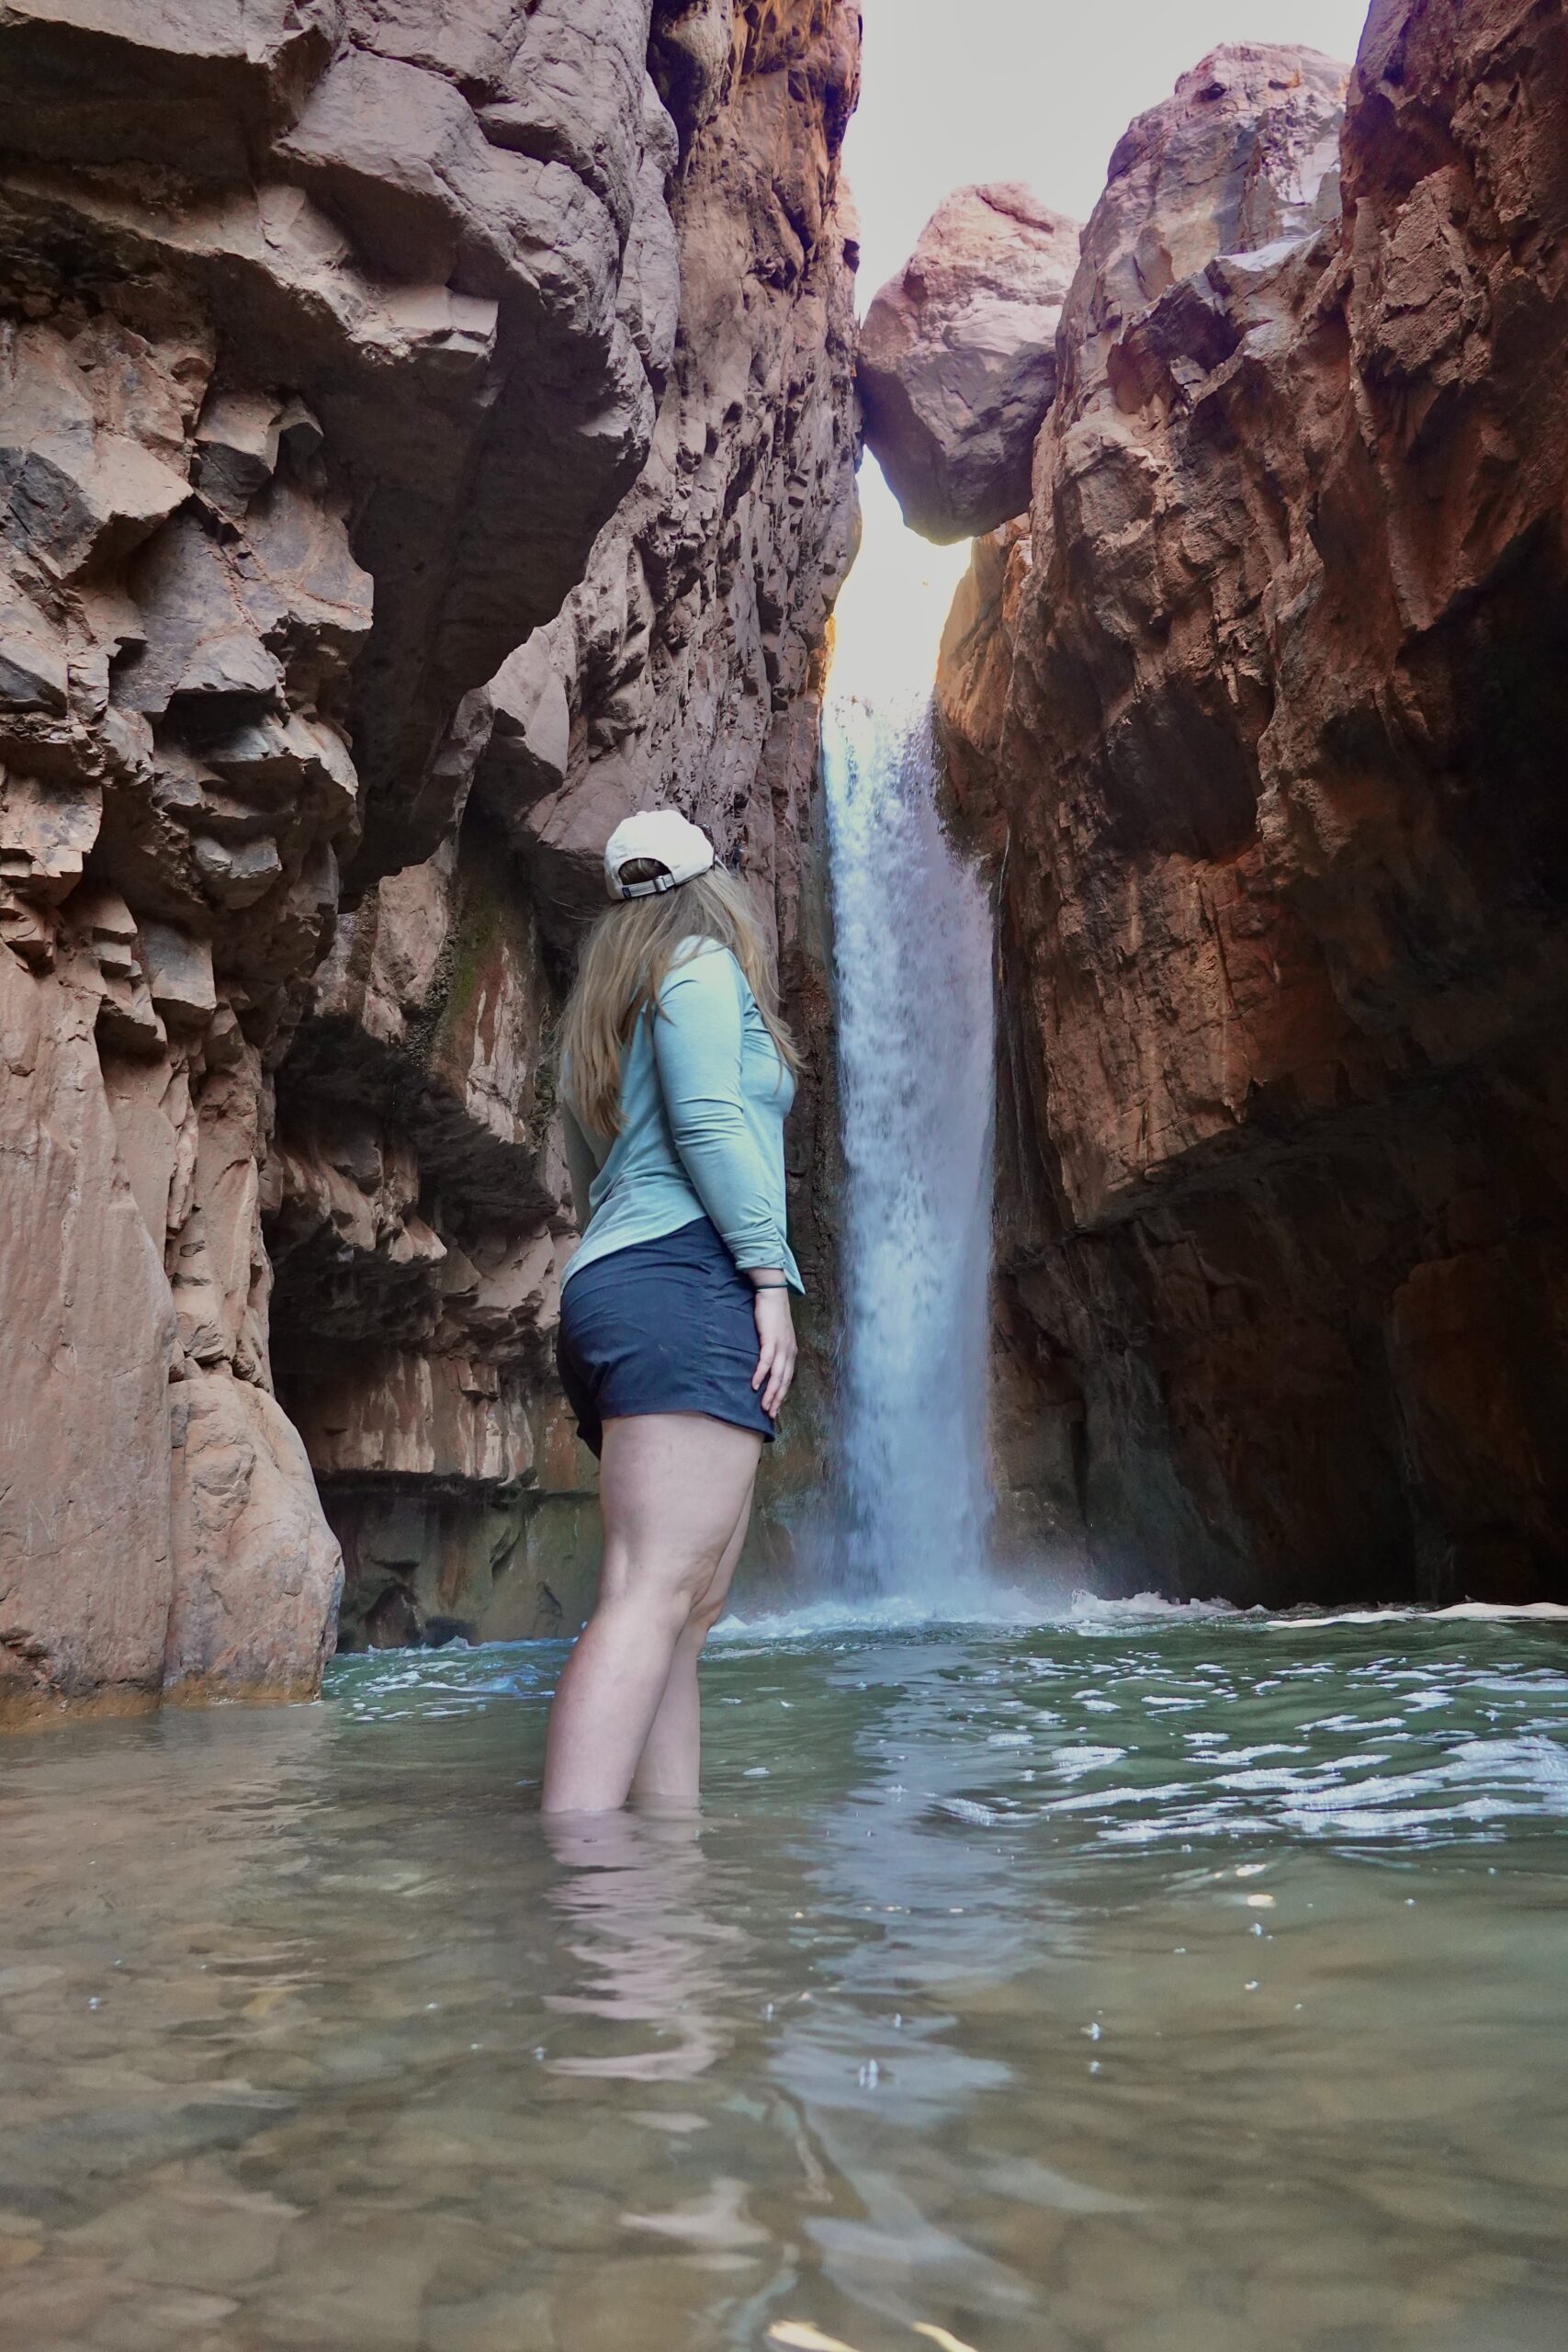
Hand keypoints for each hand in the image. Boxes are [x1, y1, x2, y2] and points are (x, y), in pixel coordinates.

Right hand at [750, 1286, 796, 1418]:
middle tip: (770, 1415)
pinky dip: (760, 1374)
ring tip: (764, 1406)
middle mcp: (789, 1352)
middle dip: (777, 1399)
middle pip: (785, 1381)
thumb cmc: (771, 1315)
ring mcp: (781, 1346)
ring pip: (777, 1375)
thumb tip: (765, 1364)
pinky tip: (754, 1385)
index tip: (776, 1408)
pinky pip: (766, 1362)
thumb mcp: (775, 1336)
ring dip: (770, 1392)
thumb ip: (773, 1350)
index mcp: (791, 1352)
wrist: (772, 1295)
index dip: (782, 1394)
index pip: (788, 1378)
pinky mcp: (771, 1340)